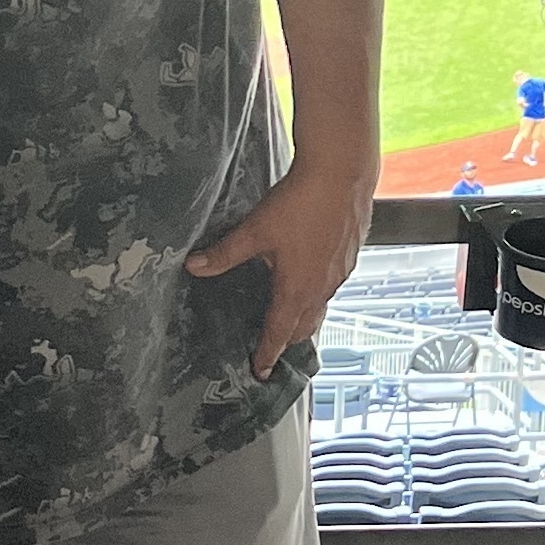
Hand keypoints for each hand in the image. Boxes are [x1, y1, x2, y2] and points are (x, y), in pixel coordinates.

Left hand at [186, 142, 378, 379]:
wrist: (344, 174)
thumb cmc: (300, 203)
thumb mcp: (255, 231)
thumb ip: (225, 253)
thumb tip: (194, 266)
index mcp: (297, 289)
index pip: (279, 333)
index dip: (267, 353)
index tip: (260, 371)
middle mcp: (322, 288)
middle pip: (305, 326)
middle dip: (288, 339)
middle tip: (273, 347)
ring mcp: (340, 273)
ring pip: (321, 306)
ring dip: (305, 316)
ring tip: (290, 317)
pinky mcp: (350, 255)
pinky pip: (332, 285)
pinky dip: (318, 292)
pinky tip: (310, 276)